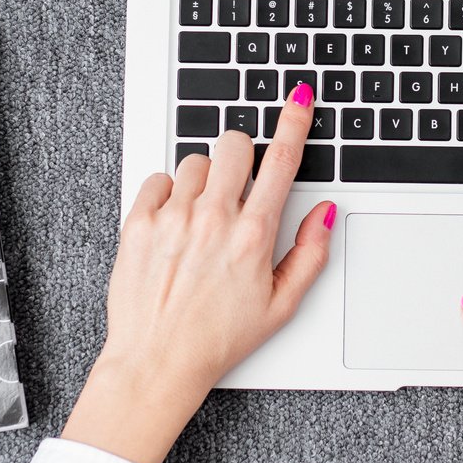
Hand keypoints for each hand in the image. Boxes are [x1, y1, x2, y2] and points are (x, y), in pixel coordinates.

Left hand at [61, 83, 335, 462]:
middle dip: (242, 155)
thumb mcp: (281, 306)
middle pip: (234, 145)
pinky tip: (174, 222)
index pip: (281, 161)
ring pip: (195, 161)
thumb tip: (323, 213)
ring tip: (201, 217)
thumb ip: (310, 254)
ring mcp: (173, 218)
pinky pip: (157, 179)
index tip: (298, 99)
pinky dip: (168, 193)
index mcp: (253, 236)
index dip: (295, 122)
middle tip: (238, 183)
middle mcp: (214, 219)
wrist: (157, 362)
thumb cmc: (217, 339)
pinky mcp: (139, 223)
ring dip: (204, 179)